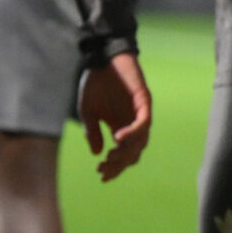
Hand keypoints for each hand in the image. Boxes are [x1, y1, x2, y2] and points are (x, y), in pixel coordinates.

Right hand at [79, 51, 152, 180]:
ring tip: (111, 156)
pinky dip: (133, 133)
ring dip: (126, 152)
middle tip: (104, 168)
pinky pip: (143, 123)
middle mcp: (132, 124)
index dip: (114, 167)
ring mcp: (140, 114)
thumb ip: (92, 131)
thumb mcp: (87, 110)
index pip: (122, 155)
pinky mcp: (144, 102)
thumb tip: (97, 154)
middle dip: (118, 164)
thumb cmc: (95, 82)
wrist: (101, 57)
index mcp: (120, 127)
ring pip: (140, 142)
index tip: (101, 175)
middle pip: (132, 153)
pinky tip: (117, 137)